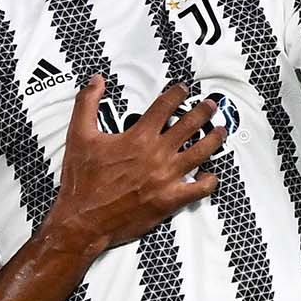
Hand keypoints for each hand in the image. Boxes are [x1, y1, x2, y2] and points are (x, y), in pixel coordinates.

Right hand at [44, 76, 224, 254]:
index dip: (177, 94)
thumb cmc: (82, 181)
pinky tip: (211, 175)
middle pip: (190, 125)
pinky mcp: (170, 200)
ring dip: (214, 139)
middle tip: (211, 105)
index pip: (165, 106)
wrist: (83, 219)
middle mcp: (157, 154)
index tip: (183, 90)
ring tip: (221, 131)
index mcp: (138, 137)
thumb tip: (96, 81)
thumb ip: (87, 104)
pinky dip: (209, 181)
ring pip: (200, 152)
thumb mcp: (78, 135)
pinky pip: (199, 189)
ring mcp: (166, 178)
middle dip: (203, 111)